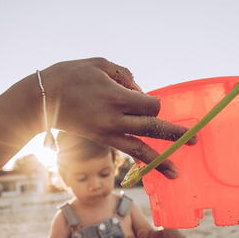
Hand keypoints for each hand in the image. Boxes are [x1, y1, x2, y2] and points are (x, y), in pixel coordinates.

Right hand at [42, 58, 194, 178]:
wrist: (42, 99)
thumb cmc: (70, 75)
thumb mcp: (100, 64)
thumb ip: (125, 76)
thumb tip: (139, 92)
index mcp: (117, 98)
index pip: (151, 105)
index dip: (152, 101)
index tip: (139, 96)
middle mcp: (115, 119)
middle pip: (154, 128)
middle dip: (176, 134)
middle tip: (197, 140)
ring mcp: (108, 133)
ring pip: (142, 149)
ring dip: (161, 161)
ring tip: (177, 173)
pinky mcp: (102, 140)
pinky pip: (127, 152)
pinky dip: (142, 160)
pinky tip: (153, 169)